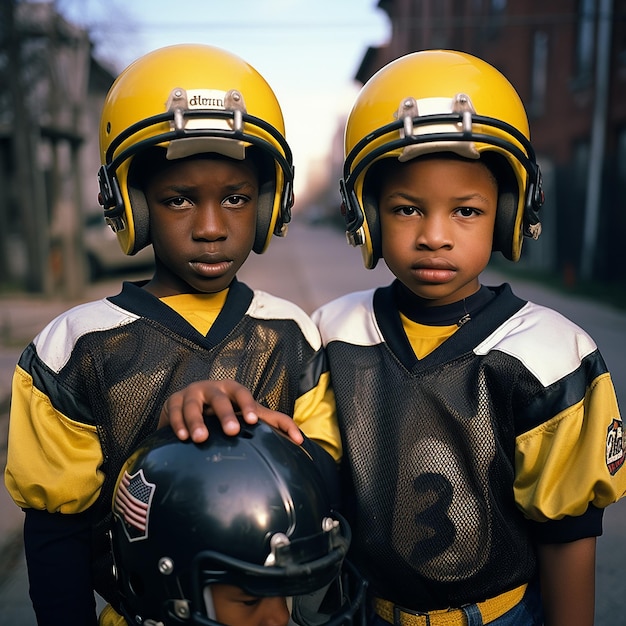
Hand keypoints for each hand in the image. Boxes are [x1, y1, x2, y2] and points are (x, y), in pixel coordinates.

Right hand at [158, 379, 303, 444]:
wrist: (190, 405)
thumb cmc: (227, 410)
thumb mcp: (248, 412)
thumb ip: (275, 422)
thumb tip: (301, 439)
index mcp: (231, 389)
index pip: (242, 393)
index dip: (248, 405)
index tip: (253, 421)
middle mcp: (211, 388)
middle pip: (218, 398)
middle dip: (225, 413)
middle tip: (232, 431)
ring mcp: (190, 394)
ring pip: (192, 405)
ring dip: (196, 421)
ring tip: (200, 439)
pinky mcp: (172, 403)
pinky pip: (173, 412)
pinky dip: (177, 424)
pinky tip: (182, 437)